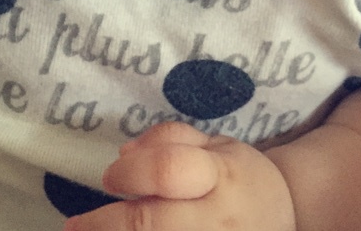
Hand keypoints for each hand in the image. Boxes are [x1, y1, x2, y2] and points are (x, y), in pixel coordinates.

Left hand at [64, 122, 295, 230]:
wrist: (283, 219)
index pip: (169, 170)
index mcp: (221, 174)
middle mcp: (217, 217)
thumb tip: (124, 153)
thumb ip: (170, 139)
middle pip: (152, 223)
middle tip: (76, 226)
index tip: (109, 178)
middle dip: (106, 223)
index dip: (131, 172)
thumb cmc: (242, 178)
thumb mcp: (217, 143)